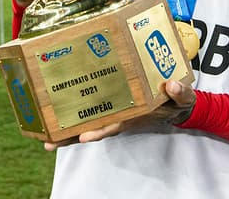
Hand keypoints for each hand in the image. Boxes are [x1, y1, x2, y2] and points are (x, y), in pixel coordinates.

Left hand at [43, 79, 196, 150]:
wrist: (176, 101)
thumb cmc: (177, 101)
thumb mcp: (183, 98)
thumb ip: (180, 93)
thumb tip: (173, 85)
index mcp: (134, 116)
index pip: (114, 125)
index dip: (99, 131)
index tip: (84, 136)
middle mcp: (120, 117)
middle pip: (92, 129)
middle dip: (70, 137)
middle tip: (48, 143)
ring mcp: (114, 112)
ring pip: (88, 123)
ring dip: (68, 130)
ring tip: (45, 137)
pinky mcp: (112, 105)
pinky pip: (92, 111)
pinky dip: (76, 114)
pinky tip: (58, 113)